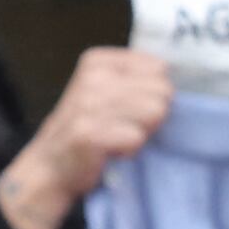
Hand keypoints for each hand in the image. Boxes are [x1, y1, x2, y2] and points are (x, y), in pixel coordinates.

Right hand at [0, 45, 176, 228]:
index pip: (159, 68)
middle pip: (161, 91)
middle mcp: (93, 77)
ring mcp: (89, 104)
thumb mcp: (107, 93)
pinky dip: (130, 151)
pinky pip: (137, 138)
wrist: (51, 166)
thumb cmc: (88, 129)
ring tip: (118, 138)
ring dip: (142, 133)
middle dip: (152, 116)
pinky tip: (112, 152)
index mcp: (99, 61)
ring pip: (154, 113)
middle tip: (125, 127)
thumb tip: (177, 85)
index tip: (131, 107)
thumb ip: (138, 81)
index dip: (154, 94)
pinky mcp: (90, 133)